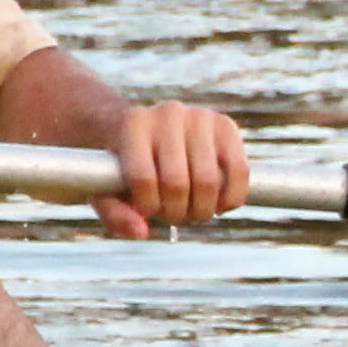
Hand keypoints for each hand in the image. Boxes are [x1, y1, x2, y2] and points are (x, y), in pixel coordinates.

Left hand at [96, 99, 247, 236]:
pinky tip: (218, 204)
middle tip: (173, 216)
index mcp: (134, 124)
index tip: (148, 210)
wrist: (153, 130)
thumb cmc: (126, 166)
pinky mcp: (227, 126)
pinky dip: (231, 200)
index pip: (143, 177)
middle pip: (177, 183)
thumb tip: (142, 232)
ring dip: (202, 210)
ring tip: (192, 211)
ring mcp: (201, 117)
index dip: (148, 206)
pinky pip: (239, 173)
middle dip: (176, 212)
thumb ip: (115, 213)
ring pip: (209, 182)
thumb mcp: (108, 189)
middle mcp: (168, 113)